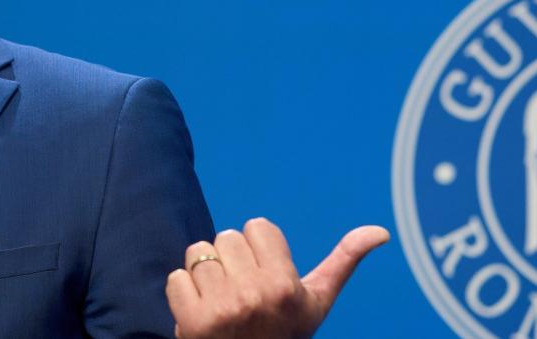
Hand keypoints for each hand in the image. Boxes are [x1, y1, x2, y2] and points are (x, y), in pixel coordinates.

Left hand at [165, 217, 389, 338]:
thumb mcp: (316, 301)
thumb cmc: (285, 331)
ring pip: (198, 252)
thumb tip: (380, 231)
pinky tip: (201, 312)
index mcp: (285, 286)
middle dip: (231, 260)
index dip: (258, 249)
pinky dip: (183, 293)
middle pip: (226, 237)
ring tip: (220, 300)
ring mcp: (222, 308)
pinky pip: (175, 277)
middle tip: (241, 292)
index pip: (257, 227)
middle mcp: (255, 295)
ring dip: (204, 274)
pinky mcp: (192, 321)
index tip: (263, 275)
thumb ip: (343, 262)